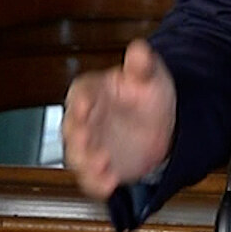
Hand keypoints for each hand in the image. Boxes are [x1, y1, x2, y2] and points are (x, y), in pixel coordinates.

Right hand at [61, 39, 175, 198]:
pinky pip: (91, 179)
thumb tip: (139, 48)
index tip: (84, 105)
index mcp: (91, 91)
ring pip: (77, 156)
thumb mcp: (148, 77)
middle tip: (85, 138)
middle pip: (72, 127)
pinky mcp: (98, 168)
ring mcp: (89, 146)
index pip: (79, 93)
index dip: (80, 100)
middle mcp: (83, 120)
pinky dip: (98, 182)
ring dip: (86, 162)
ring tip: (102, 163)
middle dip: (77, 134)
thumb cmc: (145, 95)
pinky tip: (110, 182)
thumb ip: (141, 65)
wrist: (159, 126)